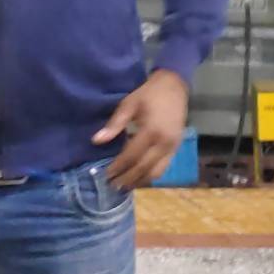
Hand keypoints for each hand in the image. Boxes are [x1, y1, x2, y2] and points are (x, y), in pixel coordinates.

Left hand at [95, 70, 188, 188]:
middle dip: (128, 179)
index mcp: (151, 131)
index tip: (106, 174)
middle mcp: (164, 143)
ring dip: (140, 181)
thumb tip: (96, 141)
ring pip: (156, 172)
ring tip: (125, 187)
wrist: (174, 87)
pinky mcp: (176, 148)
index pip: (132, 156)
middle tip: (113, 186)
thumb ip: (115, 124)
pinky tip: (140, 178)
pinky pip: (164, 167)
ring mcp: (172, 147)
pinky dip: (151, 175)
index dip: (118, 167)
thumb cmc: (149, 94)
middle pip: (144, 168)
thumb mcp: (129, 104)